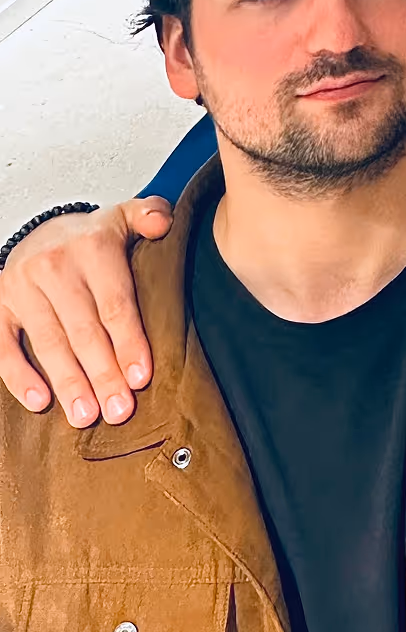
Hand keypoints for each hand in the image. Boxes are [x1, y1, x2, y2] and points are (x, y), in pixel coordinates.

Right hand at [0, 199, 169, 425]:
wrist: (42, 231)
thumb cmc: (94, 238)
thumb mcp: (125, 218)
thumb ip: (150, 215)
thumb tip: (163, 224)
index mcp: (93, 249)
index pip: (115, 303)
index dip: (129, 342)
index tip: (142, 378)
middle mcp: (55, 268)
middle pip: (84, 330)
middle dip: (103, 374)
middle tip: (119, 412)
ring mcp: (22, 288)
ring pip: (49, 342)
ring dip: (68, 383)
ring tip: (86, 416)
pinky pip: (4, 346)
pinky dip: (19, 376)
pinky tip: (40, 402)